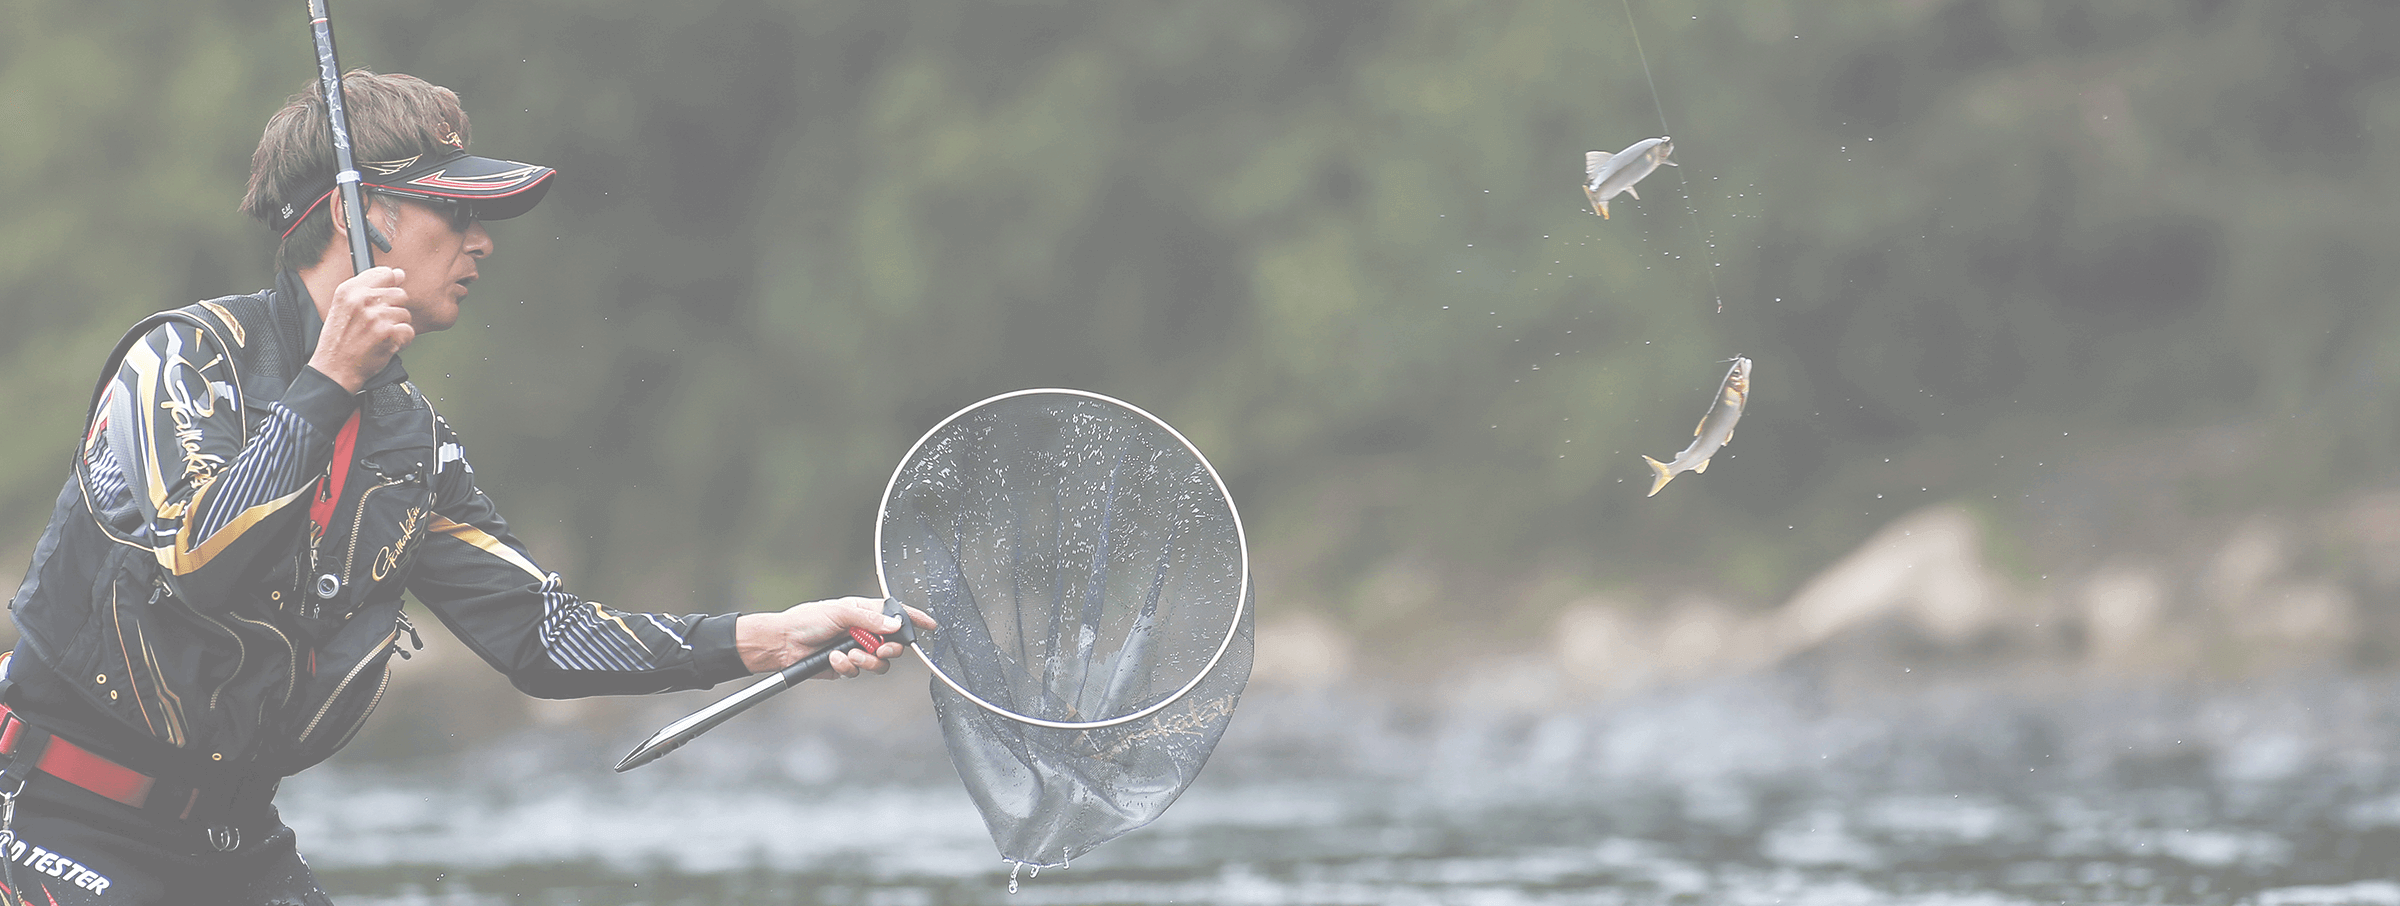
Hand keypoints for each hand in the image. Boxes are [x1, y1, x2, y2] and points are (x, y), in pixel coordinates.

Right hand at [308, 266, 414, 391]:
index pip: (385, 273)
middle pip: (400, 294)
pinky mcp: (388, 334)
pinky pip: (409, 331)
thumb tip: (399, 273)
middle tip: (378, 323)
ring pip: (405, 313)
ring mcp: (377, 317)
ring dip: (397, 326)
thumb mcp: (344, 306)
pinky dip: (402, 340)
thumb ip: (371, 288)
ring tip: (379, 335)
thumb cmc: (340, 339)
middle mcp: (363, 300)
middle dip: (394, 310)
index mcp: (350, 290)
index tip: (383, 297)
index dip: (389, 286)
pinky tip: (387, 344)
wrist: (334, 368)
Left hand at [735, 596, 938, 678]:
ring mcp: (856, 650)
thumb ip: (869, 619)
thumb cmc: (807, 620)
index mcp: (864, 612)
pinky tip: (833, 659)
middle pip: (893, 644)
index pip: (895, 614)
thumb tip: (894, 624)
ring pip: (880, 662)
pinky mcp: (846, 667)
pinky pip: (859, 672)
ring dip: (866, 660)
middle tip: (880, 648)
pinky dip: (847, 667)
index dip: (914, 620)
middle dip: (889, 648)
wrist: (784, 643)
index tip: (929, 625)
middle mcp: (863, 631)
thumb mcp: (840, 612)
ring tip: (849, 655)